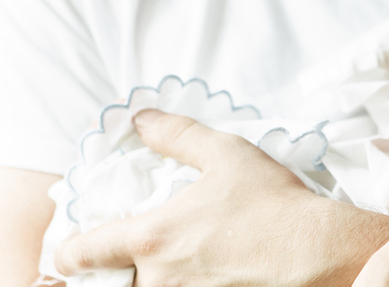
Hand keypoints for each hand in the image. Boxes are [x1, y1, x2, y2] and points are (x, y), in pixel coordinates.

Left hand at [54, 109, 388, 286]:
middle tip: (146, 253)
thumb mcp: (227, 154)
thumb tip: (143, 120)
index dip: (69, 251)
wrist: (319, 251)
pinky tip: (210, 273)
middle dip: (121, 269)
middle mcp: (158, 280)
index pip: (80, 254)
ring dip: (157, 279)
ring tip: (185, 262)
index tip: (73, 248)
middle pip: (112, 282)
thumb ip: (177, 135)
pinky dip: (188, 286)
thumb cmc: (274, 204)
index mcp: (151, 238)